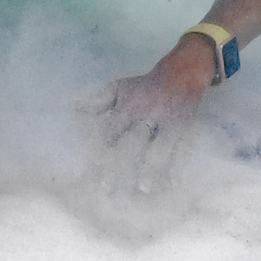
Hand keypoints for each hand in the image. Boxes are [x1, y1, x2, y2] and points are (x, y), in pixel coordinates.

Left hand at [75, 47, 210, 194]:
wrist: (183, 71)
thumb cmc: (145, 85)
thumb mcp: (120, 87)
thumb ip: (97, 101)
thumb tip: (73, 109)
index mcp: (130, 105)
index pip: (111, 129)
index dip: (99, 148)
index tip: (89, 168)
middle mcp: (149, 114)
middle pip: (132, 142)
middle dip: (119, 165)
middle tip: (106, 187)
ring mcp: (170, 122)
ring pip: (160, 147)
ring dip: (151, 169)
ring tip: (144, 189)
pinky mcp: (187, 128)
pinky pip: (183, 148)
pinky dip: (179, 166)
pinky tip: (174, 183)